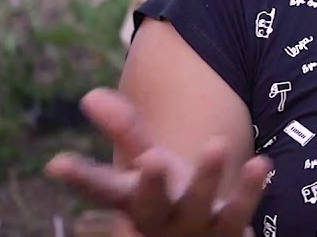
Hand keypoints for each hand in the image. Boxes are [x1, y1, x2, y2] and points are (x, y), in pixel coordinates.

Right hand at [44, 88, 271, 235]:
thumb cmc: (169, 197)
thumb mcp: (147, 162)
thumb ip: (126, 131)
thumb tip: (91, 95)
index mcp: (132, 202)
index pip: (102, 189)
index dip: (80, 177)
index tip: (57, 162)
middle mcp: (159, 220)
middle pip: (150, 206)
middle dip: (151, 185)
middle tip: (153, 159)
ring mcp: (193, 230)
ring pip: (198, 206)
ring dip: (207, 177)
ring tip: (216, 144)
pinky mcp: (229, 232)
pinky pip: (241, 212)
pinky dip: (249, 189)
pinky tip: (260, 162)